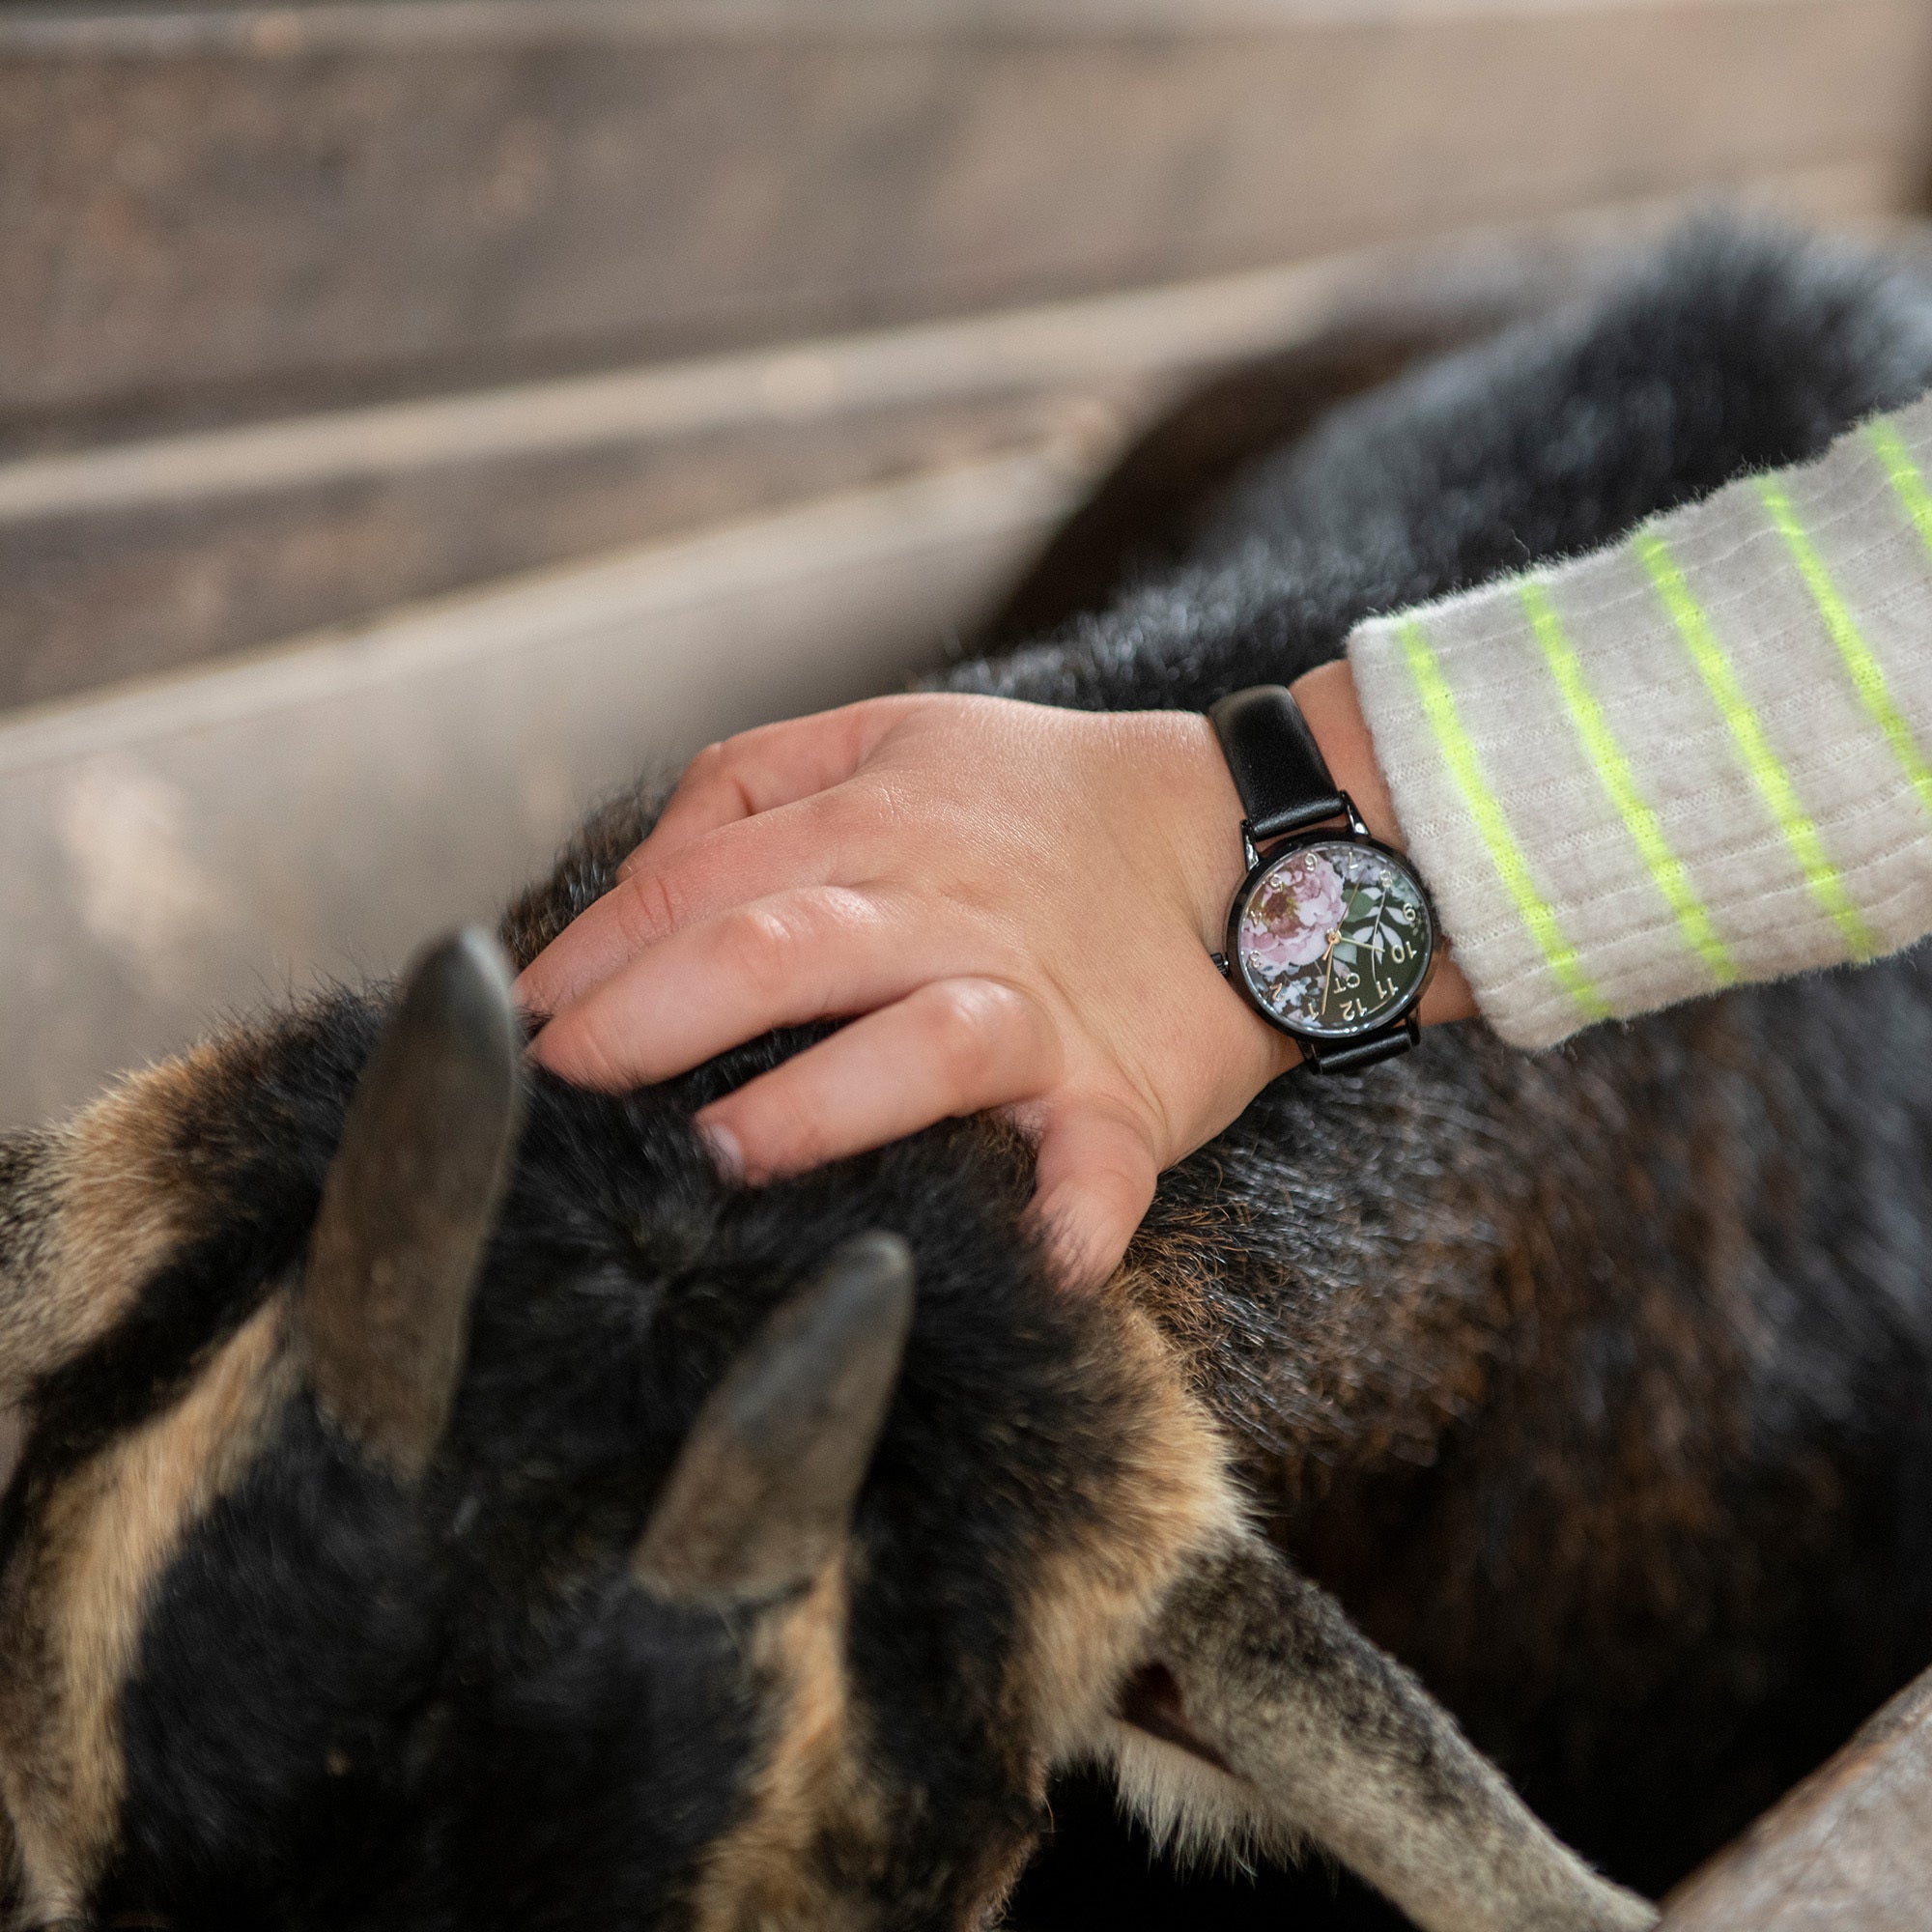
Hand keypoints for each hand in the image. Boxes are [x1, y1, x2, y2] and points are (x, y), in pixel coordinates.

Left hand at [515, 666, 1471, 1285]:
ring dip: (824, 1107)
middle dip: (656, 1018)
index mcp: (881, 823)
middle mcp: (949, 912)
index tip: (518, 1025)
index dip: (598, 954)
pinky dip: (1071, 1224)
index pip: (706, 883)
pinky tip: (1037, 1272)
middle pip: (784, 948)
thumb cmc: (1043, 802)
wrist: (1252, 837)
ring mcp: (1040, 1010)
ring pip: (925, 1045)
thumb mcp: (892, 735)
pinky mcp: (1122, 1097)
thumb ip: (750, 783)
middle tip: (565, 1096)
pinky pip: (1098, 1169)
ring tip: (727, 1156)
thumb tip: (624, 882)